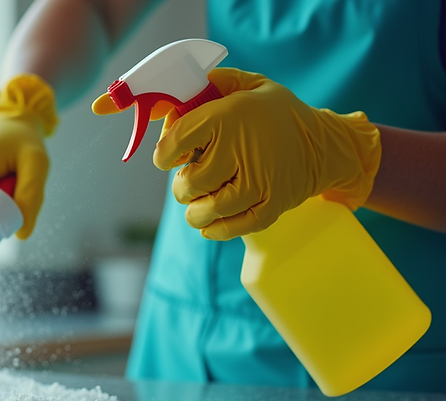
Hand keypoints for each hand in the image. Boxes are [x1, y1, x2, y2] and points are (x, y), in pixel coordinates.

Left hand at [153, 68, 380, 239]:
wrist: (323, 145)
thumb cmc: (274, 115)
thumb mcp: (249, 85)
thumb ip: (212, 85)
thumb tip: (174, 97)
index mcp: (229, 116)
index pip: (176, 142)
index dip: (165, 154)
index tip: (169, 157)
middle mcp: (241, 150)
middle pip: (187, 183)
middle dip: (181, 184)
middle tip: (191, 177)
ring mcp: (257, 183)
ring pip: (203, 210)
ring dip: (194, 209)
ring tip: (202, 198)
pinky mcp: (269, 208)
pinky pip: (228, 228)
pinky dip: (213, 228)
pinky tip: (211, 218)